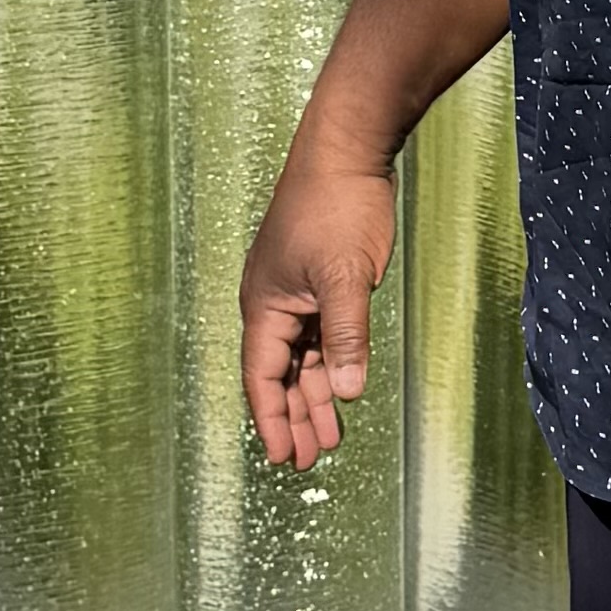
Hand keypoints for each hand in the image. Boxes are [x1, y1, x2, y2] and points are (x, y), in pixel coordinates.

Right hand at [241, 142, 397, 470]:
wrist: (348, 149)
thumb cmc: (337, 206)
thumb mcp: (346, 277)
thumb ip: (347, 337)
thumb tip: (348, 392)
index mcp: (265, 305)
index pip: (262, 376)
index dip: (274, 419)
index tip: (286, 457)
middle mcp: (274, 302)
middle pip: (280, 374)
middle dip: (294, 416)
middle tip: (309, 460)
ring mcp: (296, 290)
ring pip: (302, 357)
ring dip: (315, 394)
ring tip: (329, 437)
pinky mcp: (320, 279)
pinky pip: (320, 334)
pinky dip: (330, 363)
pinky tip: (341, 387)